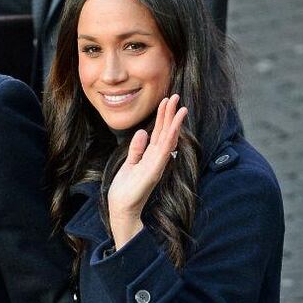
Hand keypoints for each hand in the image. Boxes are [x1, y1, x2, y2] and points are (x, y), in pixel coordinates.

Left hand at [107, 95, 187, 248]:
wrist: (121, 207)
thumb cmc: (126, 188)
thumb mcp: (129, 163)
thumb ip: (136, 149)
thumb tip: (141, 132)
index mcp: (151, 156)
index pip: (159, 133)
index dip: (163, 117)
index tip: (167, 101)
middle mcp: (158, 159)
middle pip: (165, 132)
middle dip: (170, 114)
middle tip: (176, 96)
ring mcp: (157, 164)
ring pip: (168, 139)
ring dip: (174, 123)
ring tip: (180, 107)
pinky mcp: (154, 171)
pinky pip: (164, 152)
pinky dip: (169, 139)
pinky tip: (173, 127)